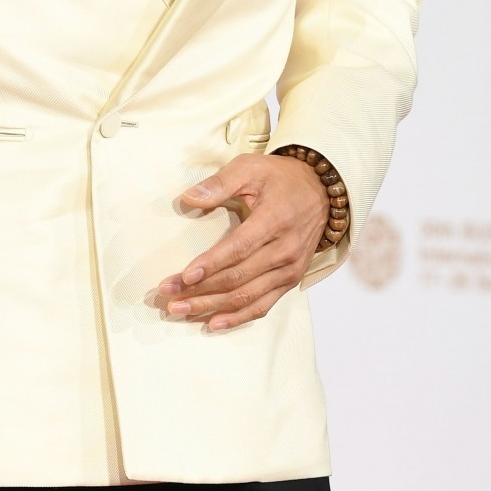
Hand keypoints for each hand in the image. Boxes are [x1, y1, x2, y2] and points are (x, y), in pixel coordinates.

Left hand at [155, 155, 328, 329]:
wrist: (321, 193)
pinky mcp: (290, 281)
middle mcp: (284, 250)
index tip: (184, 276)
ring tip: (181, 310)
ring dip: (211, 307)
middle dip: (201, 291)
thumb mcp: (250, 167)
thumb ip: (220, 183)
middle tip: (169, 297)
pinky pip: (263, 306)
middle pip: (238, 278)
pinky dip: (237, 318)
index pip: (239, 249)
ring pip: (247, 297)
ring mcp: (289, 269)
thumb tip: (188, 197)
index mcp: (274, 220)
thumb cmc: (280, 179)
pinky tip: (213, 323)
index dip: (211, 265)